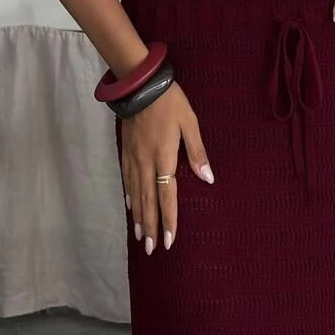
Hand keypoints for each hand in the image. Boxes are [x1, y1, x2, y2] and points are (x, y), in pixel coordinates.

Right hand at [120, 81, 213, 255]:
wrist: (140, 84)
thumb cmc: (170, 102)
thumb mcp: (189, 124)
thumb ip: (197, 152)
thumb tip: (208, 179)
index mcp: (164, 158)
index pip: (167, 197)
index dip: (168, 220)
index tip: (169, 241)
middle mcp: (146, 163)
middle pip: (148, 202)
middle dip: (151, 227)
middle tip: (151, 249)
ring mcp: (133, 158)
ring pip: (136, 194)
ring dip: (139, 217)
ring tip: (140, 236)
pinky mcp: (126, 151)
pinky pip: (127, 179)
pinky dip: (130, 196)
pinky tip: (131, 207)